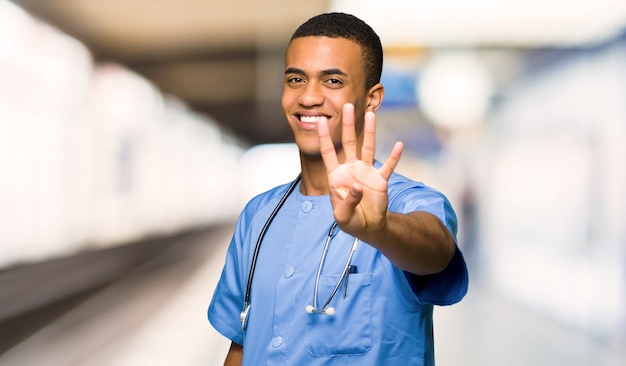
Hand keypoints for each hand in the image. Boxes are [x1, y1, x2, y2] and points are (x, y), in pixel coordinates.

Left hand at [317, 103, 403, 235]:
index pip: (328, 152)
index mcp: (336, 176)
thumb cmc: (350, 220)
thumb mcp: (342, 215)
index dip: (324, 137)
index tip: (319, 120)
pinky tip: (399, 145)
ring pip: (368, 147)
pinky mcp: (380, 179)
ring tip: (371, 115)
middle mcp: (351, 169)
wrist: (367, 227)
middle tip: (347, 106)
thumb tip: (357, 186)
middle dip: (347, 125)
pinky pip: (388, 166)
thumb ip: (348, 200)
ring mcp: (366, 172)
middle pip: (349, 142)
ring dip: (370, 132)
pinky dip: (394, 157)